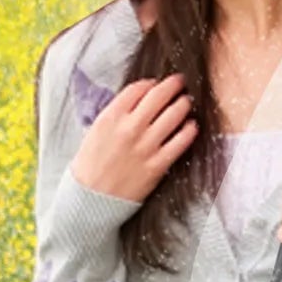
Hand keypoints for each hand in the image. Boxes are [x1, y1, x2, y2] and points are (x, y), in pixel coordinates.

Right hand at [70, 73, 196, 203]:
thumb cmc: (91, 165)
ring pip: (174, 115)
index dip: (150, 83)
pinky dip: (189, 130)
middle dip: (173, 85)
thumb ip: (116, 113)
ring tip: (186, 101)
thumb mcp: (96, 131)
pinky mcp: (156, 165)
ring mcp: (145, 147)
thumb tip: (139, 100)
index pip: (137, 89)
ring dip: (183, 104)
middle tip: (180, 82)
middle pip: (159, 96)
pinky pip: (180, 142)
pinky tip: (191, 126)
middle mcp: (129, 128)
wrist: (91, 199)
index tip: (156, 83)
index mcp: (111, 117)